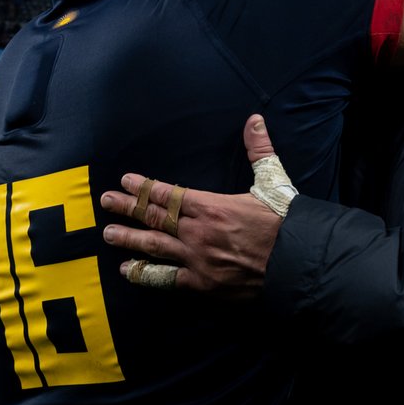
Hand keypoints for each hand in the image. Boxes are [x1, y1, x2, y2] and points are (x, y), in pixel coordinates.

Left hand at [99, 114, 287, 297]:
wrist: (298, 264)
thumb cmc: (285, 223)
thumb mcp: (272, 181)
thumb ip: (258, 150)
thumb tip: (255, 119)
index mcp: (211, 206)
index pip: (168, 194)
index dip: (144, 187)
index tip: (125, 181)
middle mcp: (198, 232)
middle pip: (154, 218)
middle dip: (127, 208)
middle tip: (105, 202)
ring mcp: (197, 260)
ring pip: (154, 247)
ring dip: (129, 239)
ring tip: (109, 234)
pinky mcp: (202, 284)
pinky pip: (166, 279)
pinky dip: (145, 275)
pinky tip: (128, 271)